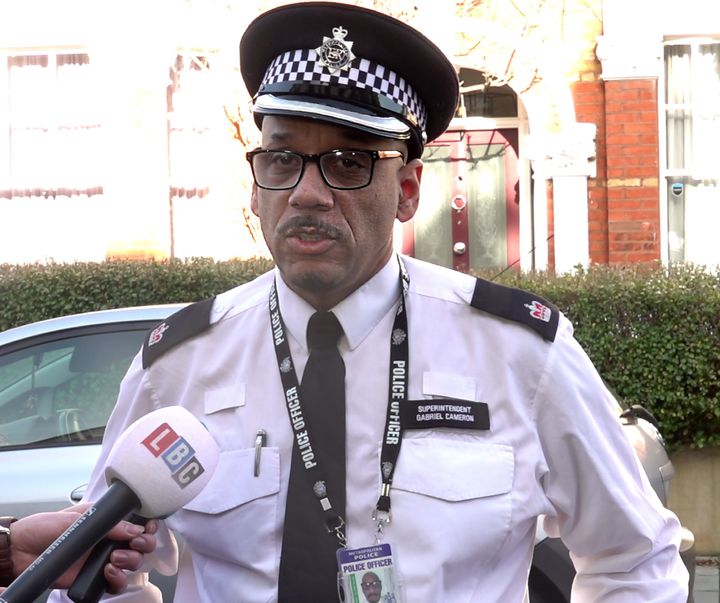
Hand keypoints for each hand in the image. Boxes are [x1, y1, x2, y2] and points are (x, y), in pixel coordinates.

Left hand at [5, 504, 157, 592]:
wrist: (21, 550)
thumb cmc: (45, 527)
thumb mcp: (78, 516)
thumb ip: (107, 522)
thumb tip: (134, 528)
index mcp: (108, 521)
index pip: (138, 523)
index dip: (148, 526)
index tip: (149, 527)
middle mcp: (109, 540)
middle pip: (142, 545)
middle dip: (145, 544)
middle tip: (136, 543)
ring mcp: (102, 560)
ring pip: (133, 564)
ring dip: (131, 560)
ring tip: (115, 558)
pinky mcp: (93, 578)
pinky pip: (115, 583)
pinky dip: (117, 579)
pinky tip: (108, 572)